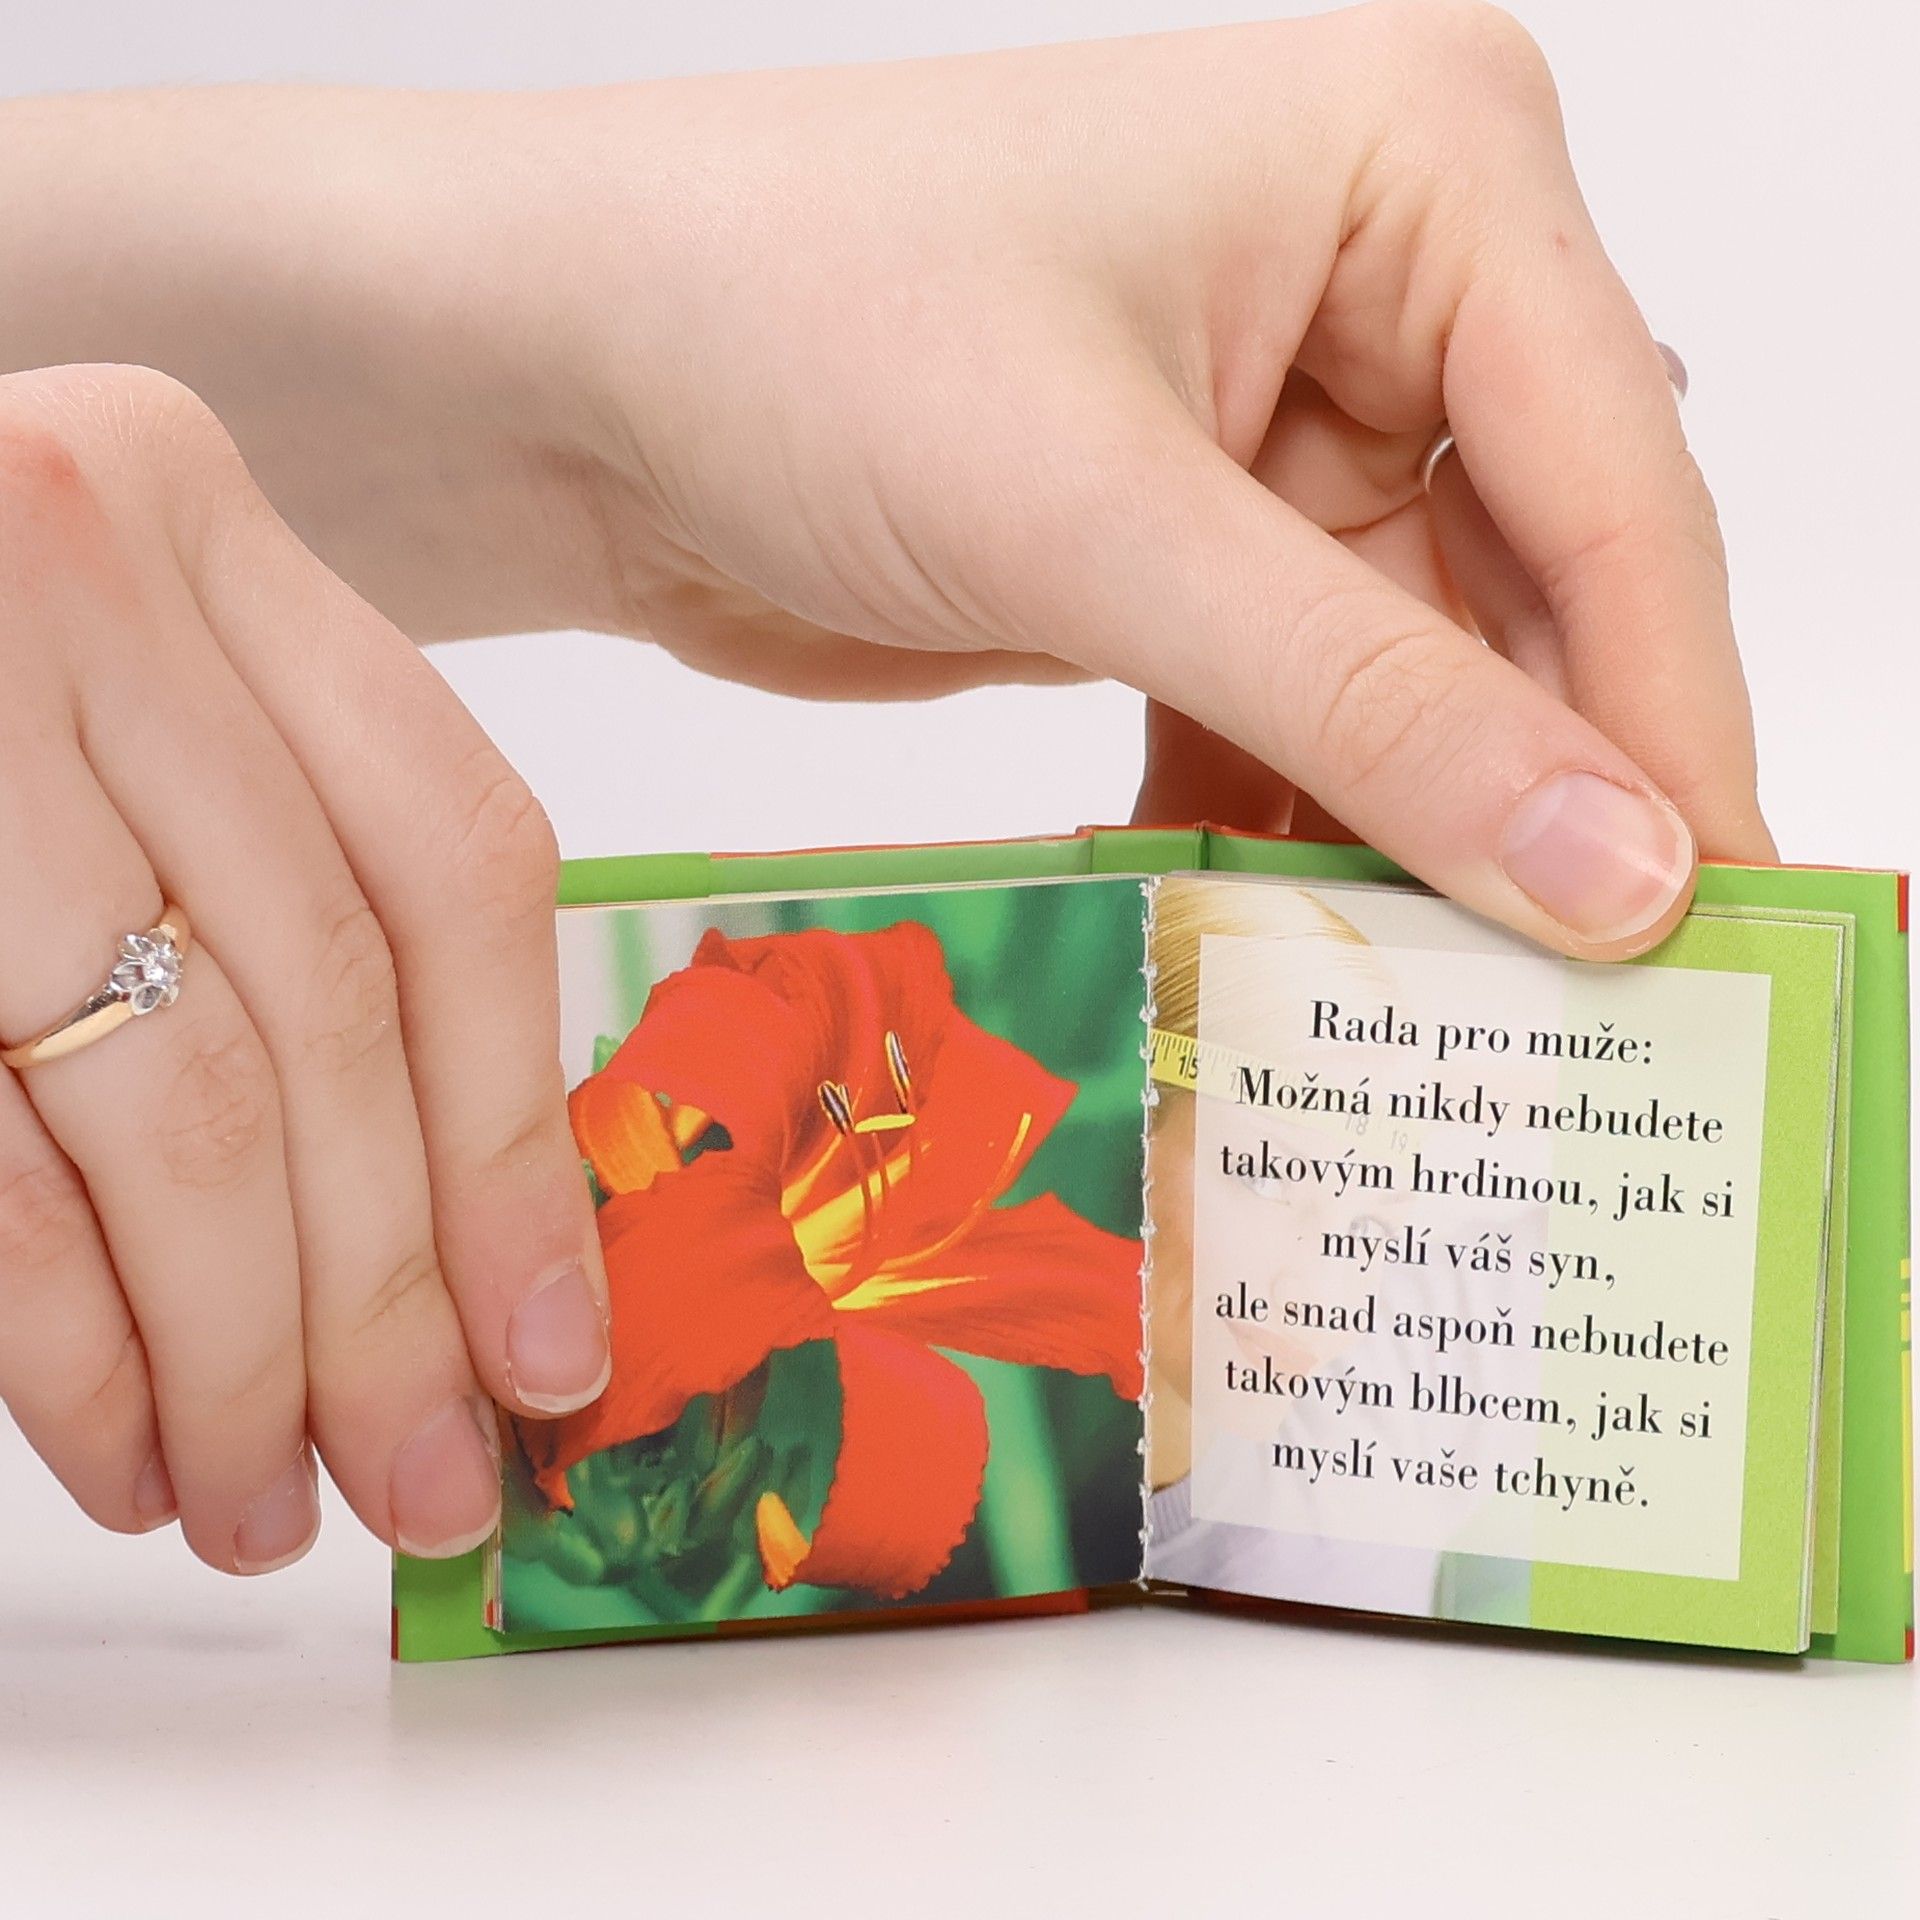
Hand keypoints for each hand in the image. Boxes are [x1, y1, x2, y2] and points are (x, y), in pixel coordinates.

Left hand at [0, 7, 1769, 963]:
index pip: (1613, 480)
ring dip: (1405, 839)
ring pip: (1418, 675)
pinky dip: (1287, 825)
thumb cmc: (787, 328)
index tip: (1715, 930)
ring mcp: (1286, 426)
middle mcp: (1385, 283)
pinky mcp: (1193, 546)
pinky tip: (1278, 940)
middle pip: (1534, 589)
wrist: (558, 375)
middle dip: (1538, 800)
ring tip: (1438, 1020)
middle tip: (1594, 1023)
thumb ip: (1370, 698)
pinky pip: (1303, 711)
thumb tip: (1622, 872)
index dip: (1667, 722)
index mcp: (1422, 168)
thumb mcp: (1099, 519)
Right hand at [0, 366, 610, 1570]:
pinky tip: (122, 1448)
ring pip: (177, 1104)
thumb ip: (276, 872)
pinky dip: (67, 1339)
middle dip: (393, 1296)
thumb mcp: (110, 693)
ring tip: (271, 1502)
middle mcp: (68, 576)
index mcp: (196, 519)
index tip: (555, 1339)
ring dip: (237, 1354)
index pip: (454, 863)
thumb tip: (462, 1219)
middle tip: (429, 1480)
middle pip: (331, 1010)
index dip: (517, 1130)